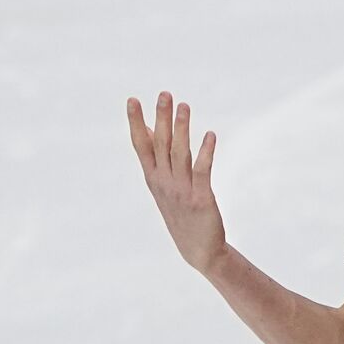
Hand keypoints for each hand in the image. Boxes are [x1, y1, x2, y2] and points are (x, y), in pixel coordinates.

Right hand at [127, 91, 226, 273]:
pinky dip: (205, 153)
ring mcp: (181, 191)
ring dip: (182, 130)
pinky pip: (202, 172)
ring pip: (180, 154)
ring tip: (185, 106)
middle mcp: (164, 182)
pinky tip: (210, 135)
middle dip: (162, 118)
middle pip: (161, 145)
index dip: (136, 122)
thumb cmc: (180, 211)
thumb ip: (156, 157)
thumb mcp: (162, 184)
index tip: (132, 99)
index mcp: (153, 178)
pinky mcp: (201, 199)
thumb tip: (149, 128)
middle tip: (164, 94)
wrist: (198, 250)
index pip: (141, 145)